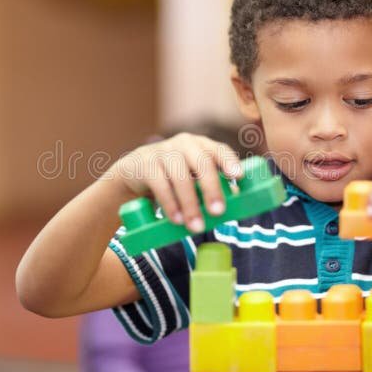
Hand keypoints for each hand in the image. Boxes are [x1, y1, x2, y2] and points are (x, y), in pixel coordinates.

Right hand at [110, 133, 242, 232]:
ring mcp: (163, 151)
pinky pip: (160, 184)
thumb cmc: (172, 177)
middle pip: (202, 163)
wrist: (133, 173)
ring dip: (190, 204)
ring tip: (196, 227)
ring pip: (181, 177)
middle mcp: (184, 144)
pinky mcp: (146, 163)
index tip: (238, 177)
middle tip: (218, 212)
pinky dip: (169, 204)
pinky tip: (176, 219)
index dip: (229, 162)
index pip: (219, 149)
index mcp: (201, 145)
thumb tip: (236, 203)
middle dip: (212, 189)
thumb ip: (211, 185)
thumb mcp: (192, 177)